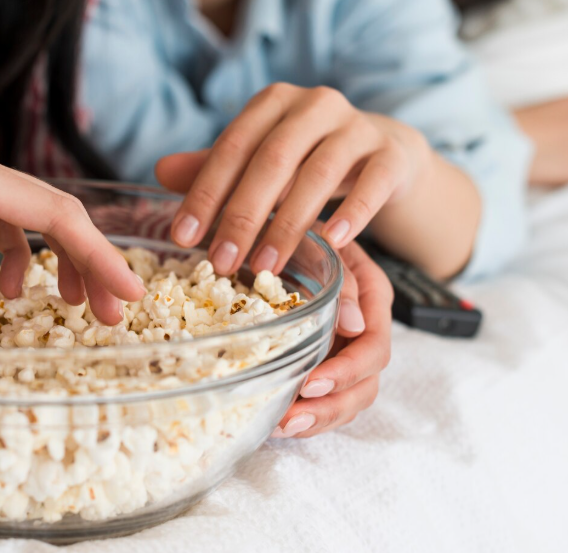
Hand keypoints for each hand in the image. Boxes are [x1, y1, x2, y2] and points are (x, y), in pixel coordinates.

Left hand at [0, 112, 144, 340]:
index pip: (56, 213)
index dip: (98, 254)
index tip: (131, 292)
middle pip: (55, 215)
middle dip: (88, 263)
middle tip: (109, 315)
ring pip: (31, 220)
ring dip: (57, 261)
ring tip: (71, 306)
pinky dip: (16, 256)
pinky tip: (6, 289)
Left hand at [157, 83, 429, 275]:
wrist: (383, 152)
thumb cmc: (307, 160)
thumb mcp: (260, 161)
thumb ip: (215, 166)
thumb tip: (159, 171)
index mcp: (273, 103)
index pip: (231, 147)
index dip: (205, 193)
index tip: (182, 237)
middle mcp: (315, 104)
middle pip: (272, 160)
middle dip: (243, 215)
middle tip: (222, 262)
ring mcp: (358, 126)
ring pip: (319, 173)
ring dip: (289, 223)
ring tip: (265, 267)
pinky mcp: (392, 153)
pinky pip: (372, 183)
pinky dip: (352, 212)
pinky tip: (332, 242)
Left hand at [271, 240, 391, 437]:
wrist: (291, 224)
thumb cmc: (306, 231)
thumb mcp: (325, 245)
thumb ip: (344, 282)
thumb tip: (354, 324)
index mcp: (372, 299)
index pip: (374, 348)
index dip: (346, 372)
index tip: (310, 384)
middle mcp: (364, 329)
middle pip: (365, 384)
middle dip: (329, 407)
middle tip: (291, 419)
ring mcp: (345, 348)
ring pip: (348, 398)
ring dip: (317, 419)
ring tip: (281, 427)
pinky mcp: (325, 359)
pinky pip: (326, 398)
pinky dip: (306, 414)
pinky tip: (278, 422)